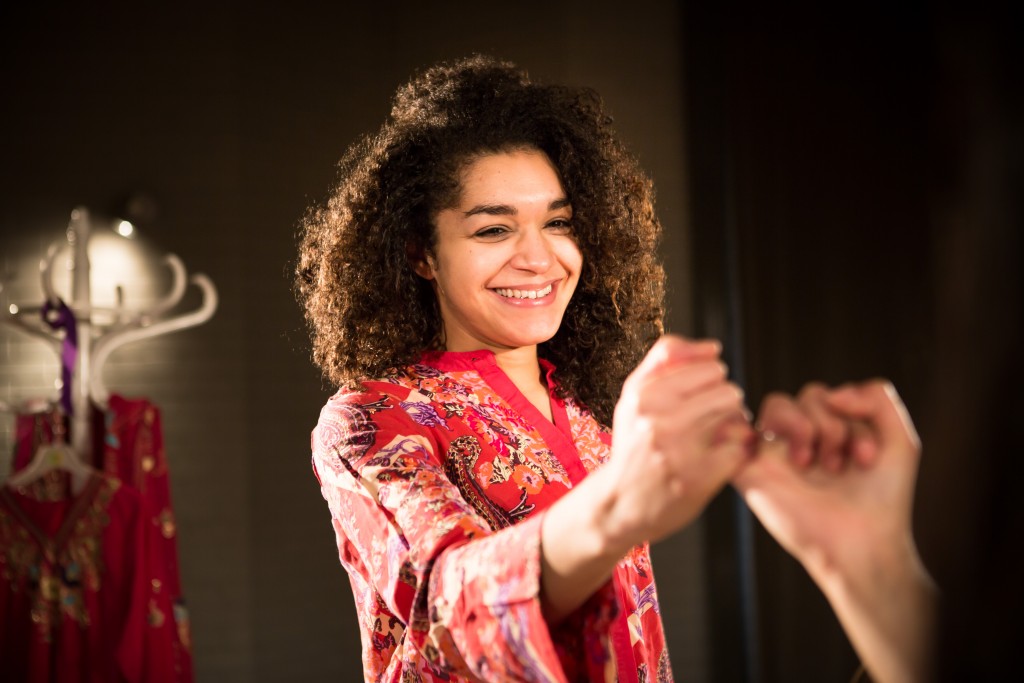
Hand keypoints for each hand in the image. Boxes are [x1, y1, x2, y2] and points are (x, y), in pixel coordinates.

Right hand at [540, 334, 751, 622]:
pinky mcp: (699, 478)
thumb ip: (666, 360)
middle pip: (727, 387)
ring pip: (736, 413)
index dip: (712, 377)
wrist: (619, 503)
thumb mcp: (634, 396)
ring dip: (734, 423)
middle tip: (712, 417)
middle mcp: (657, 419)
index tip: (701, 394)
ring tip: (717, 434)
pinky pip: (740, 447)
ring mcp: (678, 450)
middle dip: (725, 400)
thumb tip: (713, 347)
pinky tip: (721, 456)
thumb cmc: (633, 444)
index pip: (708, 362)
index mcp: (642, 394)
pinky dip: (736, 451)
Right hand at [733, 380, 935, 682]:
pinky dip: (754, 428)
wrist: (861, 543)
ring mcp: (774, 452)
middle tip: (844, 464)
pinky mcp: (749, 468)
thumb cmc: (881, 500)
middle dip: (833, 424)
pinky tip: (793, 457)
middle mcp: (802, 439)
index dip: (854, 414)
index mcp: (833, 432)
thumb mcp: (899, 440)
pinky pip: (737, 427)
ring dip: (807, 427)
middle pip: (810, 394)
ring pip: (778, 402)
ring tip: (819, 465)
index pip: (834, 395)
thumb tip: (830, 393)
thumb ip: (876, 396)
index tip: (869, 459)